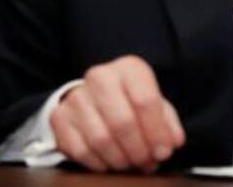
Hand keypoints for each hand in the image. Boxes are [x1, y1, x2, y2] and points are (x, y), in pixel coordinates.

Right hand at [51, 56, 185, 172]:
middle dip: (138, 150)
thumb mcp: (154, 103)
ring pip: (101, 139)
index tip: (163, 151)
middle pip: (123, 122)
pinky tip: (110, 163)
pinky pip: (81, 151)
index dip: (157, 132)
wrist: (96, 95)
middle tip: (146, 162)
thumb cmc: (131, 100)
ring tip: (131, 164)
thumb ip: (167, 123)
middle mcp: (100, 77)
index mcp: (129, 68)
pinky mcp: (60, 117)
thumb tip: (172, 142)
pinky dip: (99, 163)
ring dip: (120, 160)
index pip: (145, 101)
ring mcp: (77, 97)